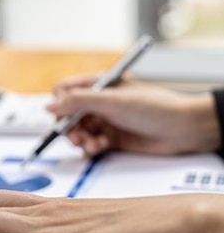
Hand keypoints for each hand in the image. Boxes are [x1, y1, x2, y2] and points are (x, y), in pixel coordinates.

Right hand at [48, 76, 219, 156]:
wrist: (182, 130)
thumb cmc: (155, 107)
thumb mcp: (113, 101)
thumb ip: (79, 102)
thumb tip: (50, 105)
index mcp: (99, 84)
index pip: (66, 91)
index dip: (60, 105)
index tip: (63, 118)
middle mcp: (100, 101)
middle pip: (68, 115)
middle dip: (69, 127)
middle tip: (76, 137)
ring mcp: (105, 120)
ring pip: (78, 132)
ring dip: (81, 140)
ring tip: (91, 144)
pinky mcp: (111, 138)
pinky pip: (91, 144)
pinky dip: (91, 148)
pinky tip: (101, 147)